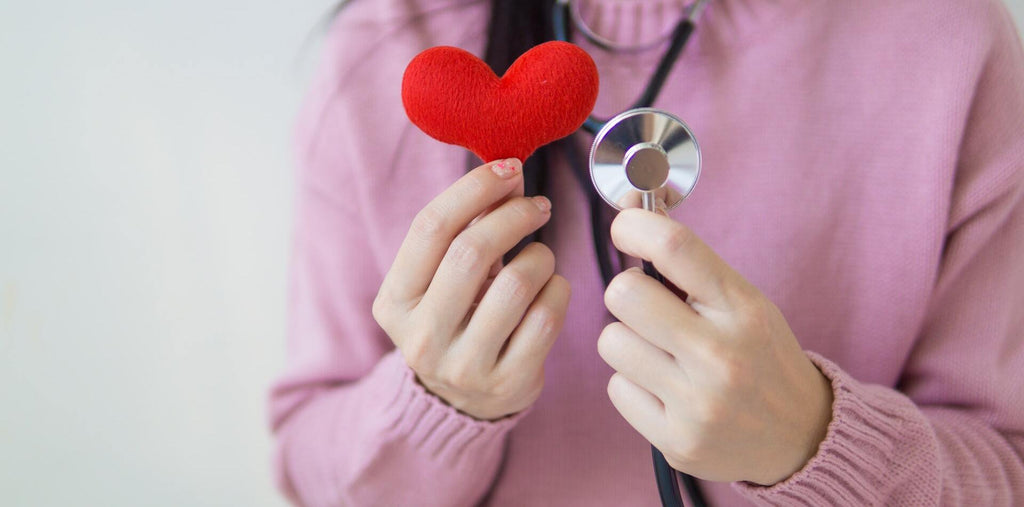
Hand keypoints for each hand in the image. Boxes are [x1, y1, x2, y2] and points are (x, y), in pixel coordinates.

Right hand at [373, 158, 569, 420]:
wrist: (463, 401)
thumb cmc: (456, 318)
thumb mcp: (441, 278)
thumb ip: (465, 229)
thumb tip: (508, 175)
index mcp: (394, 302)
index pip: (430, 228)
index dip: (474, 189)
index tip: (509, 169)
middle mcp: (420, 337)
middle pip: (471, 251)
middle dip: (514, 215)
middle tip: (538, 205)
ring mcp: (463, 366)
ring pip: (516, 283)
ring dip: (539, 255)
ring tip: (541, 255)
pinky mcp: (507, 383)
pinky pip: (547, 317)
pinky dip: (558, 289)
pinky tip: (553, 287)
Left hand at [598, 208, 832, 484]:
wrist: (802, 436)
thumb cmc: (760, 354)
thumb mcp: (742, 300)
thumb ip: (688, 261)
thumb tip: (630, 207)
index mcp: (743, 309)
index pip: (674, 247)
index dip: (634, 226)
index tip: (625, 228)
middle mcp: (722, 356)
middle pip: (624, 294)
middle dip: (626, 293)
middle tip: (647, 307)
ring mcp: (698, 403)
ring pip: (612, 342)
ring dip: (627, 342)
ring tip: (661, 354)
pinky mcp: (677, 441)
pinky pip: (616, 389)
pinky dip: (633, 385)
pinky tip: (666, 390)